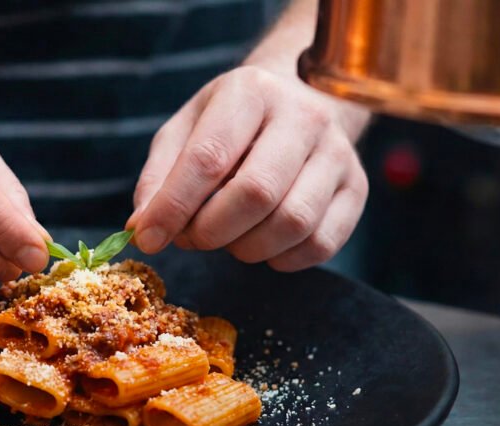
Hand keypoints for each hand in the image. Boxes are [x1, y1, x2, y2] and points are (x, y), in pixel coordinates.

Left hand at [128, 66, 368, 270]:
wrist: (300, 102)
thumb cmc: (230, 124)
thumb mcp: (184, 132)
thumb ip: (158, 178)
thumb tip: (142, 229)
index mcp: (250, 92)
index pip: (209, 158)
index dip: (174, 207)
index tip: (148, 239)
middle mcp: (303, 116)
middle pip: (256, 193)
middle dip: (212, 231)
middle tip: (193, 239)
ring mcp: (337, 153)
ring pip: (292, 223)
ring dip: (246, 248)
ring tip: (228, 238)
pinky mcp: (356, 188)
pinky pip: (320, 244)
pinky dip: (282, 259)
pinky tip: (263, 245)